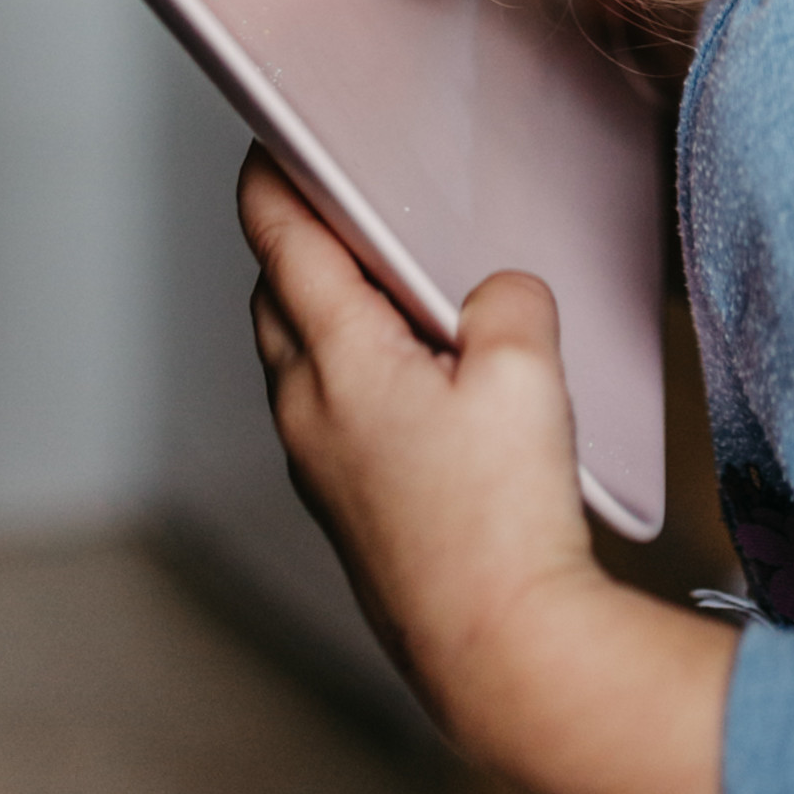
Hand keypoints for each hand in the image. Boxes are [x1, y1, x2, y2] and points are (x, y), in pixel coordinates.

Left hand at [240, 146, 735, 793]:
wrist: (499, 651)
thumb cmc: (503, 514)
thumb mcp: (526, 370)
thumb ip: (507, 301)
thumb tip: (494, 297)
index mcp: (338, 360)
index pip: (283, 242)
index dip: (271, 181)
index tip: (266, 142)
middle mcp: (308, 411)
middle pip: (278, 300)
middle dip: (297, 247)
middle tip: (340, 209)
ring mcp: (320, 470)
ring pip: (297, 362)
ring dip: (322, 316)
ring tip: (389, 295)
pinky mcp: (347, 513)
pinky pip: (328, 417)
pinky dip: (348, 376)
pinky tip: (415, 385)